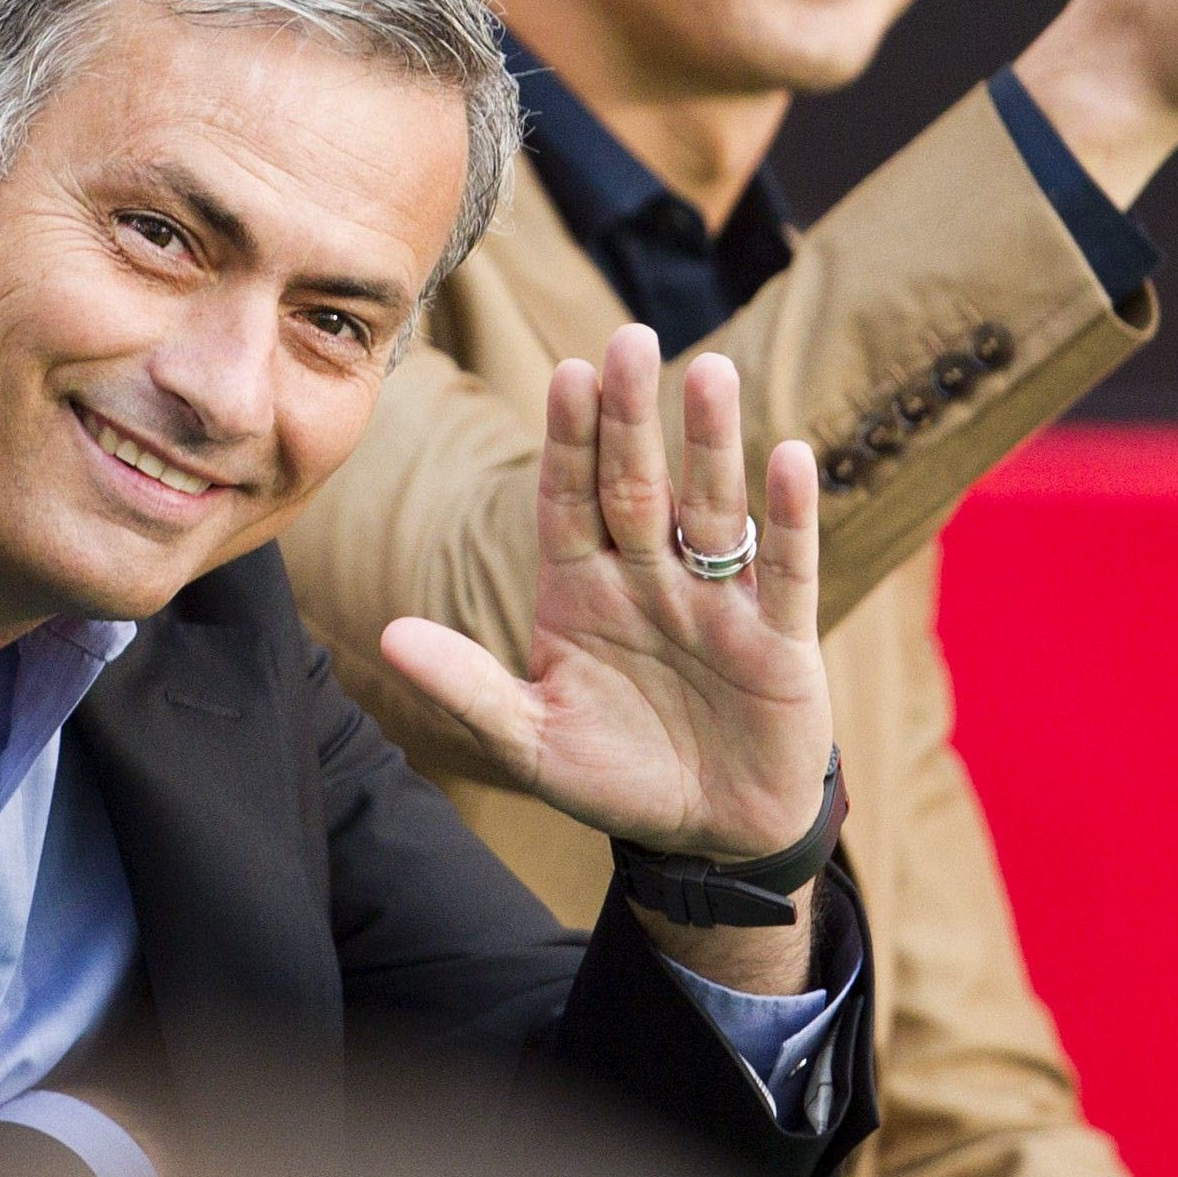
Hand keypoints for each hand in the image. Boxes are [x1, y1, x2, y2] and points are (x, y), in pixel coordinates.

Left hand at [380, 324, 832, 866]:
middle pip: (638, 483)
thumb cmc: (614, 775)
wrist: (707, 838)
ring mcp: (714, 602)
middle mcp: (648, 577)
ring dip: (712, 443)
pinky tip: (789, 457)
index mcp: (583, 588)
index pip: (570, 497)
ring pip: (711, 508)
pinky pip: (784, 569)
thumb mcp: (530, 741)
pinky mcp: (777, 639)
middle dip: (633, 416)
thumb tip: (388, 636)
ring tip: (711, 372)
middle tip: (632, 338)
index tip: (568, 373)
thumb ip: (467, 688)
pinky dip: (788, 517)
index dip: (569, 439)